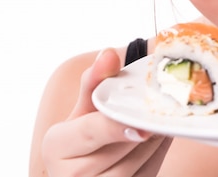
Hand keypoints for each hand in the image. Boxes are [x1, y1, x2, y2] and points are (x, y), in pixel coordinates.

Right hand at [41, 48, 171, 176]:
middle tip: (162, 114)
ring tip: (160, 126)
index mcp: (55, 146)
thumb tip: (109, 54)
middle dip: (145, 131)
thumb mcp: (82, 112)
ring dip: (154, 145)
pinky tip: (158, 143)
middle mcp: (68, 175)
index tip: (144, 125)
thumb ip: (95, 83)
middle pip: (118, 151)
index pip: (90, 132)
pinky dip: (155, 160)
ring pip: (135, 169)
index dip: (117, 127)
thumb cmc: (82, 141)